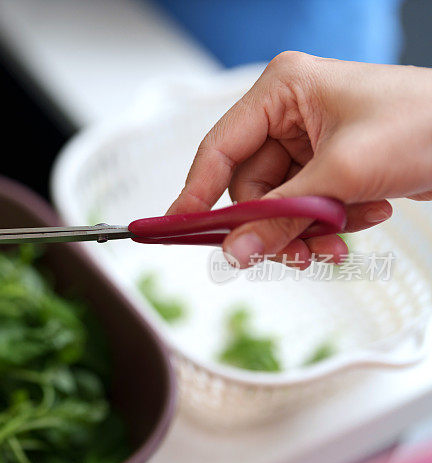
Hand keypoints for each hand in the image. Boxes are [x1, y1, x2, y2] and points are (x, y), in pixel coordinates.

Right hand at [167, 52, 431, 267]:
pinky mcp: (329, 166)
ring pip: (278, 205)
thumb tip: (234, 251)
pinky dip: (330, 223)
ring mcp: (309, 142)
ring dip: (307, 229)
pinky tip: (364, 216)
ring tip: (341, 237)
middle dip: (276, 223)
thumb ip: (281, 216)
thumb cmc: (426, 123)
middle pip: (250, 188)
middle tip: (294, 252)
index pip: (220, 148)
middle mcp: (289, 114)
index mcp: (282, 91)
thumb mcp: (344, 175)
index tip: (176, 229)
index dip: (195, 192)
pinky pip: (305, 208)